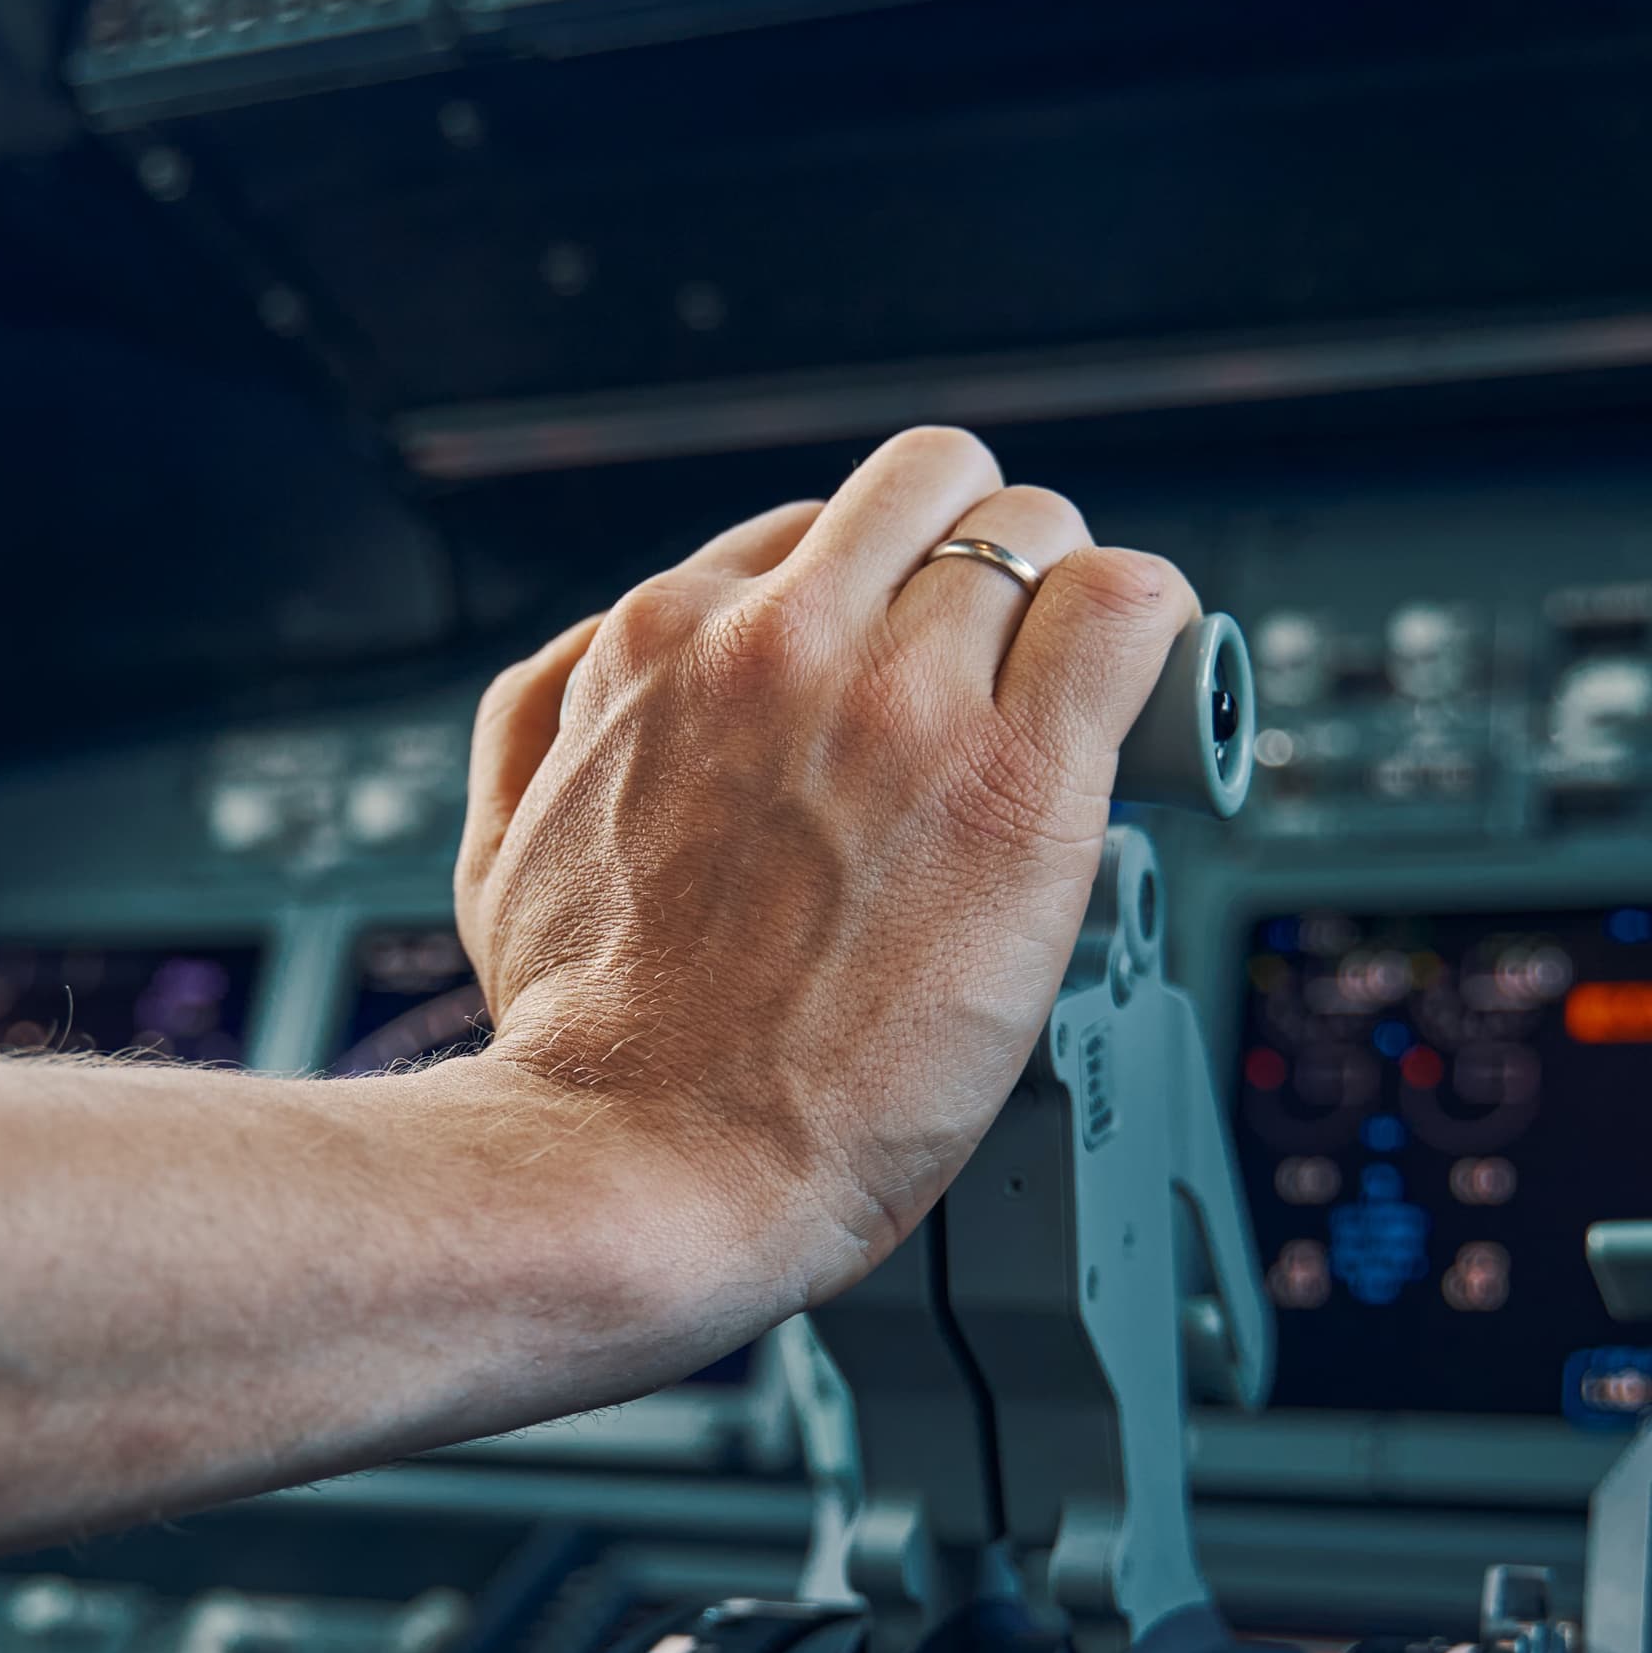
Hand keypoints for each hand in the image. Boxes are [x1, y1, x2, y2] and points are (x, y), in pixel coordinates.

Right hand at [450, 426, 1196, 1304]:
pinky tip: (1150, 707)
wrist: (642, 1162)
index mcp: (664, 644)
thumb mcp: (497, 852)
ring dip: (1065, 611)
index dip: (883, 597)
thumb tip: (594, 666)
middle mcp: (782, 640)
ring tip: (1079, 706)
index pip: (819, 529)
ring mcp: (901, 702)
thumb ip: (542, 727)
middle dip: (982, 563)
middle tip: (1010, 667)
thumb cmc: (579, 1050)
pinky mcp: (1012, 780)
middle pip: (936, 490)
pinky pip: (1127, 610)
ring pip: (1036, 533)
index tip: (913, 666)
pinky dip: (1153, 636)